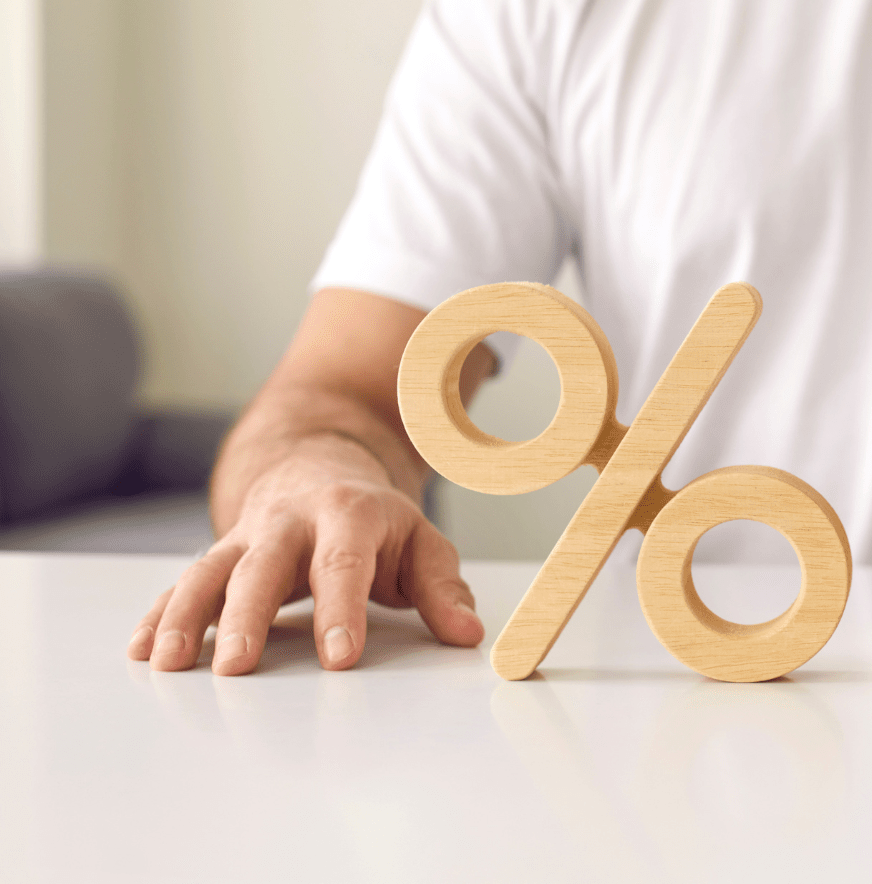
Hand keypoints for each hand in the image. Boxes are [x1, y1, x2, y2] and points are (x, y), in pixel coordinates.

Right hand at [127, 435, 483, 673]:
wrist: (318, 464)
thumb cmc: (376, 520)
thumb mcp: (421, 543)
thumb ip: (443, 589)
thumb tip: (468, 635)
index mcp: (347, 515)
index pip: (343, 565)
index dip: (341, 611)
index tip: (340, 659)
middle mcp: (290, 522)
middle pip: (263, 568)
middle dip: (247, 617)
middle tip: (237, 667)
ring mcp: (247, 538)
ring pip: (209, 572)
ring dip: (185, 617)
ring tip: (169, 663)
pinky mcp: (220, 555)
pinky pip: (183, 584)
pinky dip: (160, 614)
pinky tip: (142, 649)